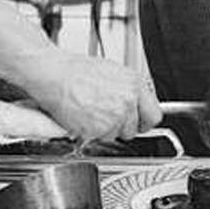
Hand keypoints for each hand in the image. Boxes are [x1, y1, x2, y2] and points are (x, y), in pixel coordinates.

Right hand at [24, 53, 161, 141]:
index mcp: (135, 85)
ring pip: (115, 135)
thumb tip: (134, 102)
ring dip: (104, 129)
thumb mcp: (112, 72)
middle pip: (133, 129)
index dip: (144, 121)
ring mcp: (114, 117)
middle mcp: (128, 102)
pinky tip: (83, 116)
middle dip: (121, 126)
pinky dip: (90, 132)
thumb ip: (128, 90)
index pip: (153, 115)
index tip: (139, 123)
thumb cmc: (77, 71)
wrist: (56, 75)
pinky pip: (99, 138)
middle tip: (105, 116)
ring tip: (90, 111)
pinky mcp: (98, 129)